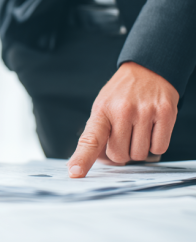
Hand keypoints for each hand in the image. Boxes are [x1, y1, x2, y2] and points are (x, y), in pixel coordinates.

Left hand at [68, 62, 178, 178]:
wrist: (148, 69)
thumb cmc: (122, 94)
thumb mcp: (102, 107)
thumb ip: (98, 134)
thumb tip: (99, 162)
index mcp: (102, 110)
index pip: (91, 139)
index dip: (83, 159)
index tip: (75, 173)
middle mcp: (122, 110)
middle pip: (119, 156)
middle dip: (121, 151)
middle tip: (125, 134)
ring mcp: (145, 111)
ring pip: (139, 155)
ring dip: (139, 148)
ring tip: (139, 128)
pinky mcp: (165, 113)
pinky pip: (159, 148)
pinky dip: (155, 144)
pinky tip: (152, 128)